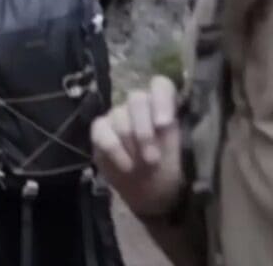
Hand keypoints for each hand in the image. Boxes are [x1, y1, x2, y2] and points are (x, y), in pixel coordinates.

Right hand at [91, 76, 184, 217]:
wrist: (149, 195)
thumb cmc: (170, 172)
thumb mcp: (182, 157)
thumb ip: (175, 136)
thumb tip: (166, 124)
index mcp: (164, 107)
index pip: (161, 86)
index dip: (161, 100)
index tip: (163, 125)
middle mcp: (140, 107)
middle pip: (137, 98)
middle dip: (144, 129)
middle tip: (152, 158)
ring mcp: (118, 116)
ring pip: (119, 114)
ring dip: (130, 142)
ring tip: (139, 167)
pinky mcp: (101, 130)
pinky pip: (101, 130)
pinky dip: (113, 149)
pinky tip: (125, 166)